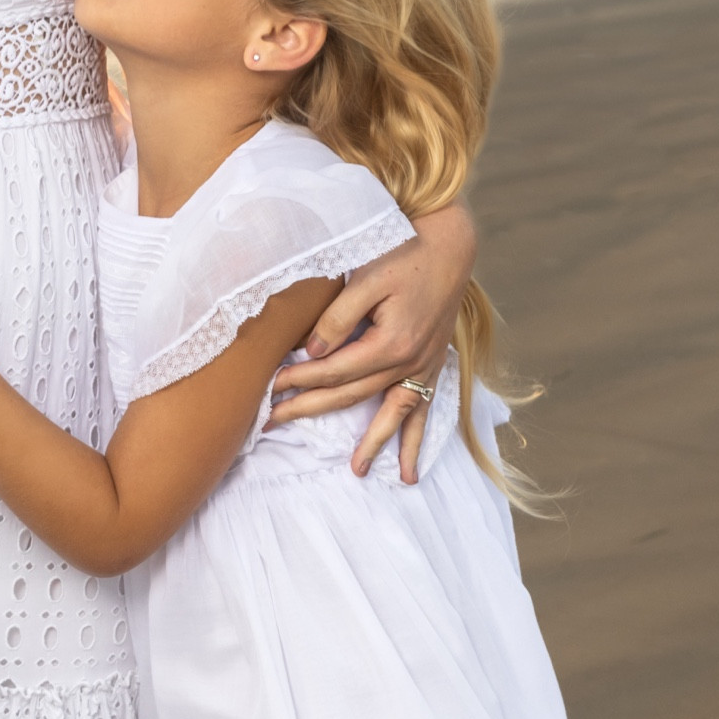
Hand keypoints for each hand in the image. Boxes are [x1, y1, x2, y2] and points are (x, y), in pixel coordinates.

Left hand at [265, 201, 473, 479]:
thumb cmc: (404, 255)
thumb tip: (311, 351)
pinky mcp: (432, 366)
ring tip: (358, 471)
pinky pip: (424, 411)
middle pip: (352, 395)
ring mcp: (424, 367)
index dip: (299, 378)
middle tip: (273, 422)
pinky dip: (415, 440)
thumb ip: (338, 317)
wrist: (449, 248)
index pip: (334, 370)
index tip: (270, 385)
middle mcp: (410, 362)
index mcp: (391, 342)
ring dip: (372, 442)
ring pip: (391, 413)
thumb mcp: (366, 279)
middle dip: (310, 409)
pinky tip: (409, 469)